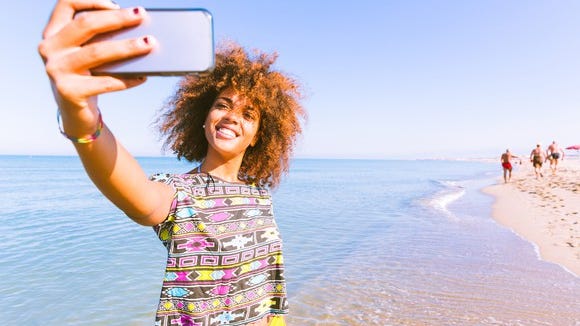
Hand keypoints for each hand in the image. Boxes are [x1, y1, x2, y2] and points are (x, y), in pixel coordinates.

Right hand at [38, 0, 153, 127]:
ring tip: (149, 43)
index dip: (91, 0)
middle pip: (86, 25)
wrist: (76, 115)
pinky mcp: (68, 92)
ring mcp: (56, 70)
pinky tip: (143, 76)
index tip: (117, 4)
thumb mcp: (88, 55)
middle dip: (117, 18)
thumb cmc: (88, 78)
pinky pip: (105, 82)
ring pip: (97, 52)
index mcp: (53, 33)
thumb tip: (137, 30)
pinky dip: (128, 79)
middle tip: (142, 16)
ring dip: (127, 46)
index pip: (66, 4)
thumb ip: (101, 39)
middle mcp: (49, 48)